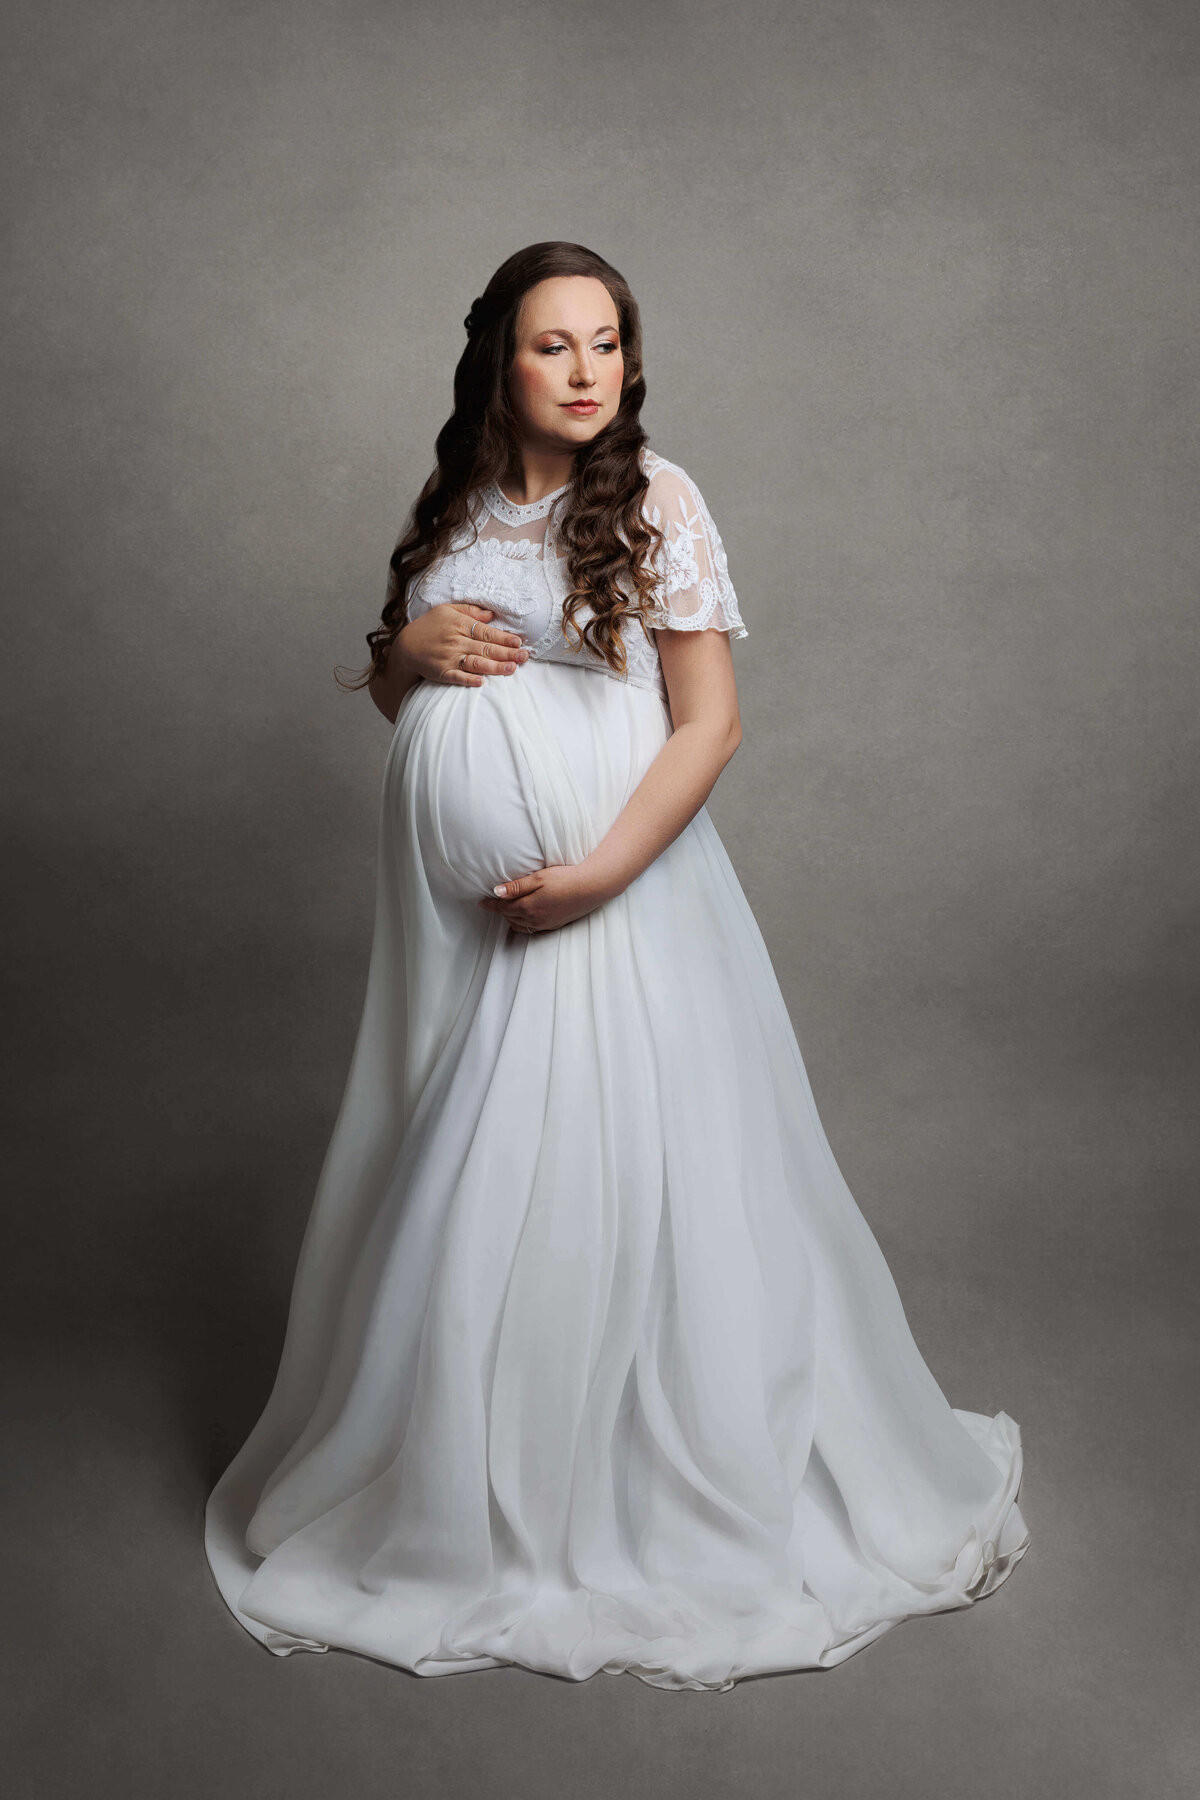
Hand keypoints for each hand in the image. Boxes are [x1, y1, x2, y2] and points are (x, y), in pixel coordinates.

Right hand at [398, 603, 529, 686]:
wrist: (405, 646)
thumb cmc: (429, 626)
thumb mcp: (447, 610)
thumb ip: (470, 610)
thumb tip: (492, 614)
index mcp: (459, 624)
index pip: (486, 632)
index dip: (503, 638)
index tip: (519, 642)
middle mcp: (455, 641)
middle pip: (485, 648)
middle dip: (507, 653)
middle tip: (524, 657)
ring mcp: (448, 658)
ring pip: (476, 663)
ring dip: (494, 667)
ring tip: (512, 669)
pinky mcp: (442, 672)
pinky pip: (457, 677)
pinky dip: (469, 680)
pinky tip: (482, 683)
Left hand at [477, 862, 612, 933]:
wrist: (592, 888)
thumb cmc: (565, 878)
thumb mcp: (539, 878)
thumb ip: (517, 887)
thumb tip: (496, 892)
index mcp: (528, 906)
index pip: (502, 907)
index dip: (490, 904)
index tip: (481, 902)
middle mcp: (534, 919)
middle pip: (510, 917)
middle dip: (500, 911)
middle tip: (493, 903)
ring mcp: (545, 924)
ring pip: (520, 926)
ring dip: (510, 919)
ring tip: (506, 911)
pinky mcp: (554, 925)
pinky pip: (532, 929)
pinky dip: (523, 925)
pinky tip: (524, 919)